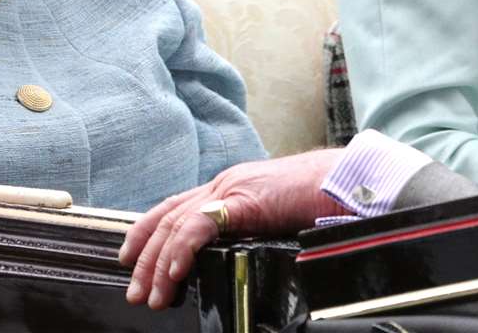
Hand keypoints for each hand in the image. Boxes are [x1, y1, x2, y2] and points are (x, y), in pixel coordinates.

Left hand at [118, 148, 346, 309]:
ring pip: (177, 224)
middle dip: (144, 257)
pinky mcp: (244, 198)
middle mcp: (224, 184)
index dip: (147, 232)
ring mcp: (232, 188)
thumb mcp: (273, 220)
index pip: (175, 207)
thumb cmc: (320, 202)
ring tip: (153, 296)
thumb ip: (249, 234)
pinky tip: (175, 274)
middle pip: (168, 218)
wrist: (346, 181)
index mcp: (229, 188)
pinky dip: (182, 250)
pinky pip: (201, 224)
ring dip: (159, 264)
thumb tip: (232, 261)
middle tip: (135, 291)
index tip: (130, 259)